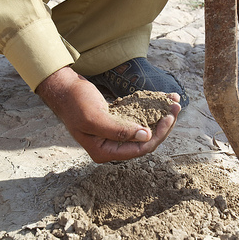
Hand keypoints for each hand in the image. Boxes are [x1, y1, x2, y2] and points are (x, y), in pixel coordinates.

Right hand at [36, 66, 180, 162]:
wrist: (62, 87)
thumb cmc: (75, 102)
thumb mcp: (95, 117)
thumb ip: (119, 131)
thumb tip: (146, 137)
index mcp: (104, 152)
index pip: (139, 150)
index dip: (158, 135)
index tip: (169, 117)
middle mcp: (110, 146)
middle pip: (145, 140)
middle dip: (163, 125)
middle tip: (176, 106)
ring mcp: (113, 134)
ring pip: (144, 129)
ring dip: (160, 115)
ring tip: (174, 102)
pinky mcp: (116, 121)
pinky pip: (138, 118)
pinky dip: (150, 108)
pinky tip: (162, 98)